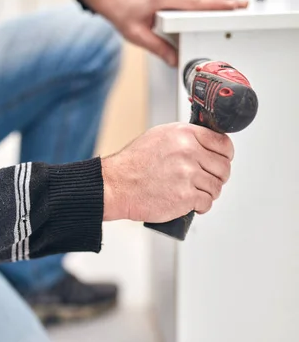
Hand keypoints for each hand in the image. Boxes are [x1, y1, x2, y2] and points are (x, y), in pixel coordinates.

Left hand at [80, 0, 247, 65]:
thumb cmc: (117, 8)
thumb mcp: (136, 34)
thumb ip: (158, 48)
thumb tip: (174, 60)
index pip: (198, 2)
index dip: (220, 5)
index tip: (237, 6)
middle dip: (223, 2)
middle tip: (242, 6)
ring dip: (210, 2)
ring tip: (228, 9)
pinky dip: (197, 0)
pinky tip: (204, 8)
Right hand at [102, 123, 233, 222]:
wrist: (116, 186)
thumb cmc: (133, 164)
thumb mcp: (159, 137)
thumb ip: (185, 139)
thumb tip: (206, 145)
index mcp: (185, 135)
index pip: (223, 144)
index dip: (225, 156)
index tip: (220, 162)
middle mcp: (189, 153)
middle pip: (223, 167)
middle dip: (218, 177)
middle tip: (206, 182)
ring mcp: (188, 176)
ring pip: (216, 187)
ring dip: (208, 193)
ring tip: (194, 194)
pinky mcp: (185, 197)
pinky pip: (206, 203)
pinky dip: (200, 206)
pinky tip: (190, 204)